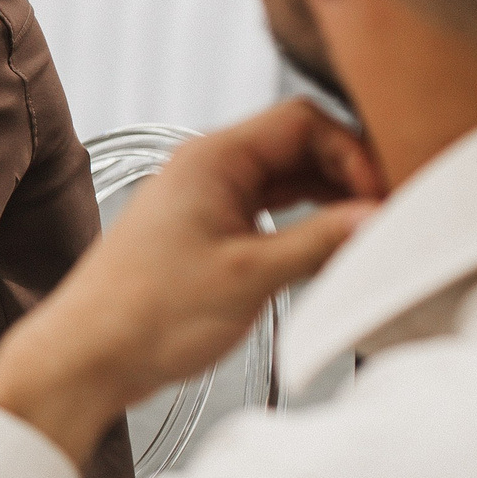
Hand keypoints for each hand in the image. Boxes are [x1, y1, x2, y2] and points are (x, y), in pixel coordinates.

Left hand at [0, 100, 385, 463]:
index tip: (384, 194)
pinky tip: (331, 254)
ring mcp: (207, 202)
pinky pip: (270, 214)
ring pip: (287, 183)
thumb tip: (379, 218)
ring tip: (368, 235)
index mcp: (212, 158)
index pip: (302, 121)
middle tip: (389, 213)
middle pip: (298, 148)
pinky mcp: (207, 235)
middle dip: (347, 175)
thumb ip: (319, 242)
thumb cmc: (148, 312)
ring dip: (328, 203)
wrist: (87, 355)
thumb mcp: (249, 276)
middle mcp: (208, 170)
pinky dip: (304, 227)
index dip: (351, 152)